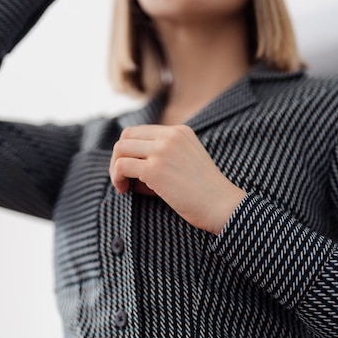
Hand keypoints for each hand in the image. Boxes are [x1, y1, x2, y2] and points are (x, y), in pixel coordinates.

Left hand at [109, 124, 246, 233]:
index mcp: (180, 131)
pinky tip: (125, 190)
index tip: (132, 170)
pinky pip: (122, 166)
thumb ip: (162, 157)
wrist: (222, 206)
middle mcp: (171, 136)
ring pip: (120, 148)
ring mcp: (162, 151)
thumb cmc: (205, 193)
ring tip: (123, 185)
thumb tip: (127, 166)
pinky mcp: (155, 169)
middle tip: (124, 177)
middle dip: (119, 157)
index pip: (140, 131)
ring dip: (116, 168)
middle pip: (127, 136)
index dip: (130, 150)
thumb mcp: (186, 162)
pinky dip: (117, 178)